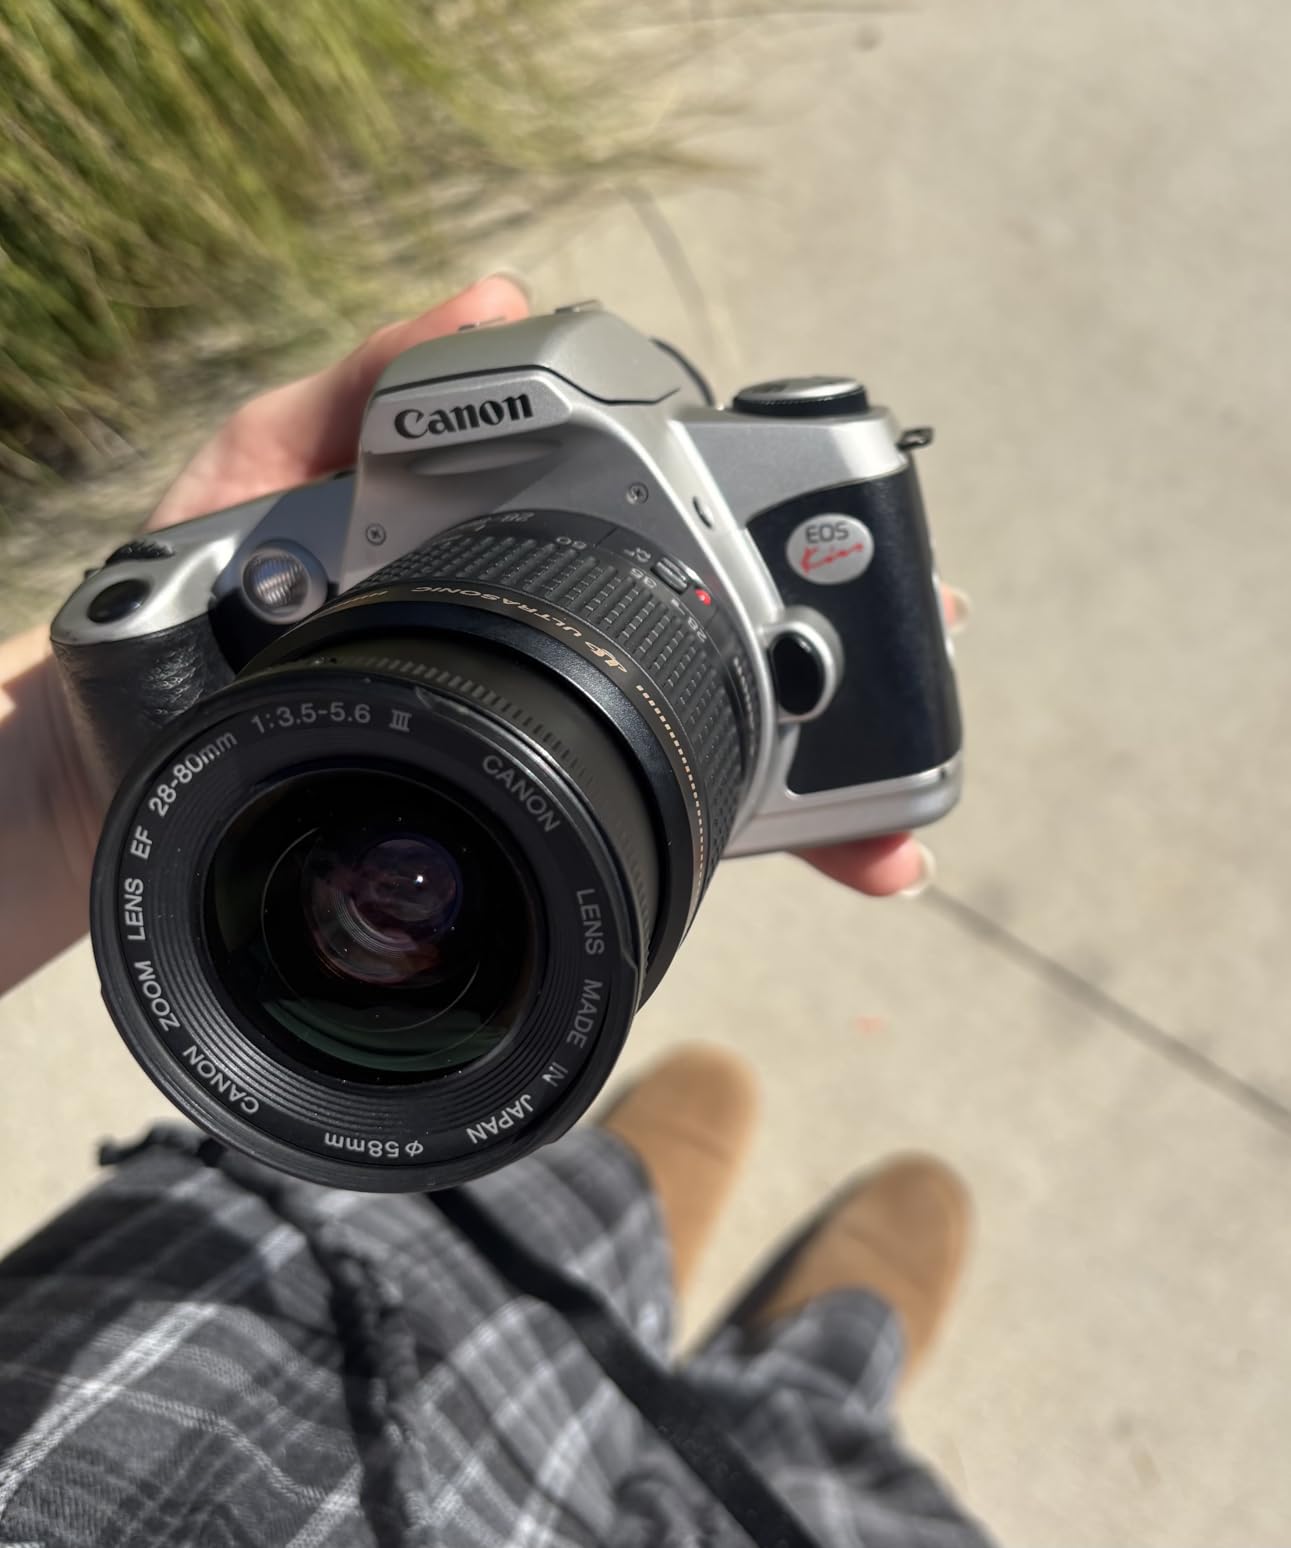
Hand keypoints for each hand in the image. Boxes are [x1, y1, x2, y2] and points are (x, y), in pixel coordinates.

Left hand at [153, 275, 959, 900]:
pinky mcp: (535, 825)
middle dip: (846, 665)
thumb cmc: (183, 620)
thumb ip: (363, 394)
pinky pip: (666, 835)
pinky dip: (764, 849)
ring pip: (726, 754)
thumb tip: (496, 300)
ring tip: (895, 820)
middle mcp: (548, 645)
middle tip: (922, 670)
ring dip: (836, 780)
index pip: (675, 531)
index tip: (857, 545)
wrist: (114, 778)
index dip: (777, 534)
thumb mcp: (252, 482)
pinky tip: (843, 857)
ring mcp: (551, 739)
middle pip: (734, 649)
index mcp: (506, 552)